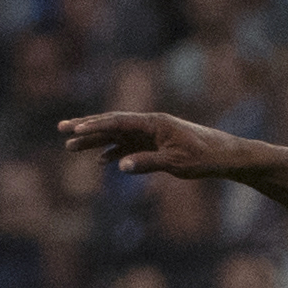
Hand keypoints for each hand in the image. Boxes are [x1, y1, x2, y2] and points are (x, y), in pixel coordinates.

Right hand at [58, 110, 255, 178]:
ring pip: (119, 136)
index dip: (94, 126)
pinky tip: (102, 162)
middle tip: (61, 130)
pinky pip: (131, 147)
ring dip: (96, 142)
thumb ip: (147, 163)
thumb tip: (119, 165)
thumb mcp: (176, 162)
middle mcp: (150, 124)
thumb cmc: (204, 157)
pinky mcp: (158, 144)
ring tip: (71, 147)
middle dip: (86, 128)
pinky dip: (115, 152)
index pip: (117, 122)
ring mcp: (153, 134)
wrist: (226, 155)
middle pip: (113, 124)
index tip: (73, 130)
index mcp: (154, 123)